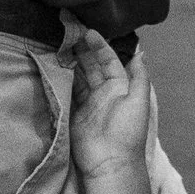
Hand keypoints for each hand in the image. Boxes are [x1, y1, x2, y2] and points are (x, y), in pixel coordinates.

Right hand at [69, 26, 154, 176]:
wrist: (111, 161)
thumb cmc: (128, 131)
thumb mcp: (140, 101)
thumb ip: (140, 77)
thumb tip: (141, 52)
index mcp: (120, 88)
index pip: (108, 61)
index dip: (99, 46)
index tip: (87, 32)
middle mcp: (103, 93)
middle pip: (91, 66)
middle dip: (81, 50)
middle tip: (67, 34)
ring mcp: (87, 103)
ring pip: (78, 77)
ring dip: (69, 62)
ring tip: (58, 45)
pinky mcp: (73, 114)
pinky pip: (67, 92)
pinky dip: (61, 79)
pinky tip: (53, 66)